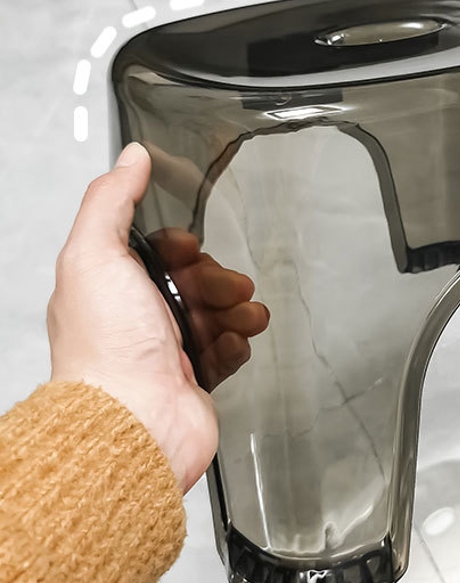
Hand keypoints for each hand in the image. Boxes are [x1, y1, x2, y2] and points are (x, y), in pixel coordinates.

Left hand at [47, 143, 267, 491]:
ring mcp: (168, 349)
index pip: (159, 251)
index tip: (188, 251)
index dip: (182, 246)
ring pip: (219, 312)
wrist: (134, 424)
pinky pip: (229, 348)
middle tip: (223, 289)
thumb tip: (131, 158)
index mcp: (111, 286)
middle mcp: (137, 317)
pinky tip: (232, 343)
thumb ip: (110, 202)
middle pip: (196, 279)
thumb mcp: (94, 257)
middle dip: (219, 280)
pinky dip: (237, 342)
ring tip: (241, 317)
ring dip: (237, 309)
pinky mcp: (196, 376)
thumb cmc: (107, 350)